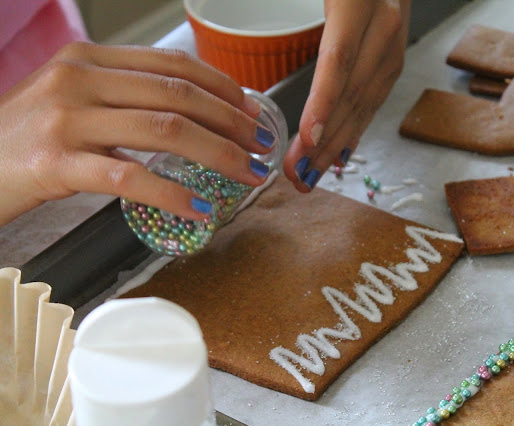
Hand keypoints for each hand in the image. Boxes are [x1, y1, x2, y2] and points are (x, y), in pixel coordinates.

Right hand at [0, 42, 275, 225]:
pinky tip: (198, 208)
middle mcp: (79, 79)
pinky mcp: (55, 162)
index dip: (222, 87)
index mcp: (89, 59)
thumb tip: (191, 112)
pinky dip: (171, 194)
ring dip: (217, 154)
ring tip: (246, 174)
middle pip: (178, 95)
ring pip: (164, 130)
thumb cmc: (26, 136)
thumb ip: (124, 95)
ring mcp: (66, 119)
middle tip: (260, 145)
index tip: (252, 111)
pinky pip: (129, 176)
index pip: (173, 64)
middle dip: (231, 122)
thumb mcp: (72, 98)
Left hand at [283, 0, 410, 190]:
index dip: (324, 102)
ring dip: (337, 145)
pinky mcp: (393, 58)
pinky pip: (373, 100)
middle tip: (297, 174)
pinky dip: (355, 130)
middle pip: (352, 92)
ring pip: (365, 103)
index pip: (340, 59)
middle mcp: (384, 26)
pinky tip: (340, 154)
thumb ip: (292, 1)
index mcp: (360, 3)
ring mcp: (393, 45)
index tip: (305, 138)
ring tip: (312, 176)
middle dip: (324, 140)